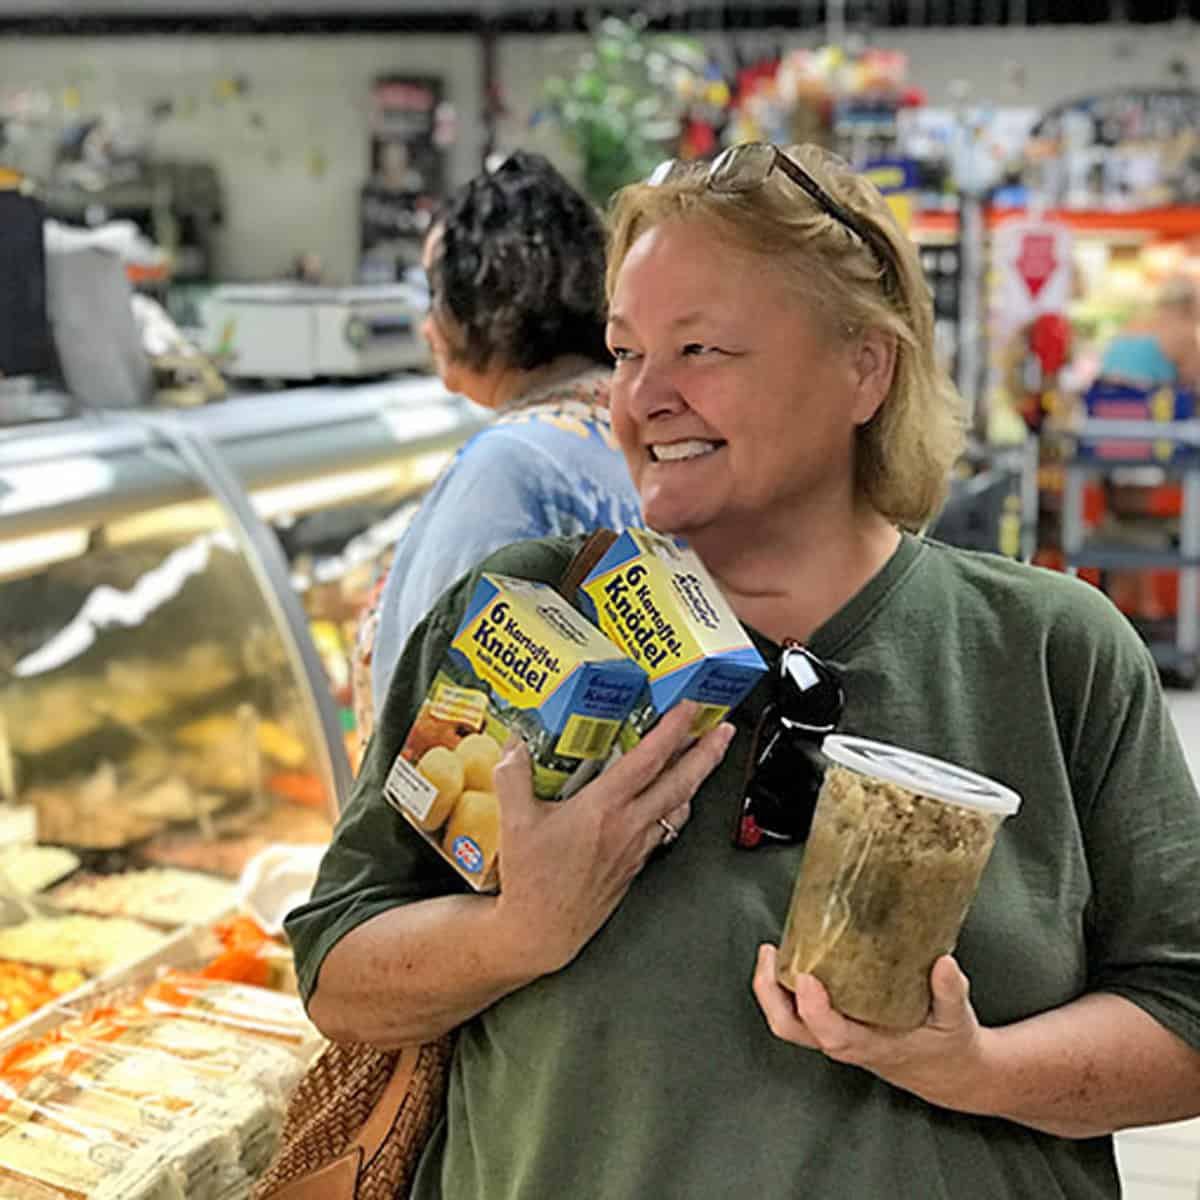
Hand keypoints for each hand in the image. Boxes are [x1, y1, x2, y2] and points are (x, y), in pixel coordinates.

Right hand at [491, 702, 734, 976]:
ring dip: (696, 778)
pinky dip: (677, 807)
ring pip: (678, 806)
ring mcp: (636, 847)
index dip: (672, 730)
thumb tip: (515, 745)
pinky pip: (666, 828)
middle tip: (726, 729)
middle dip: (707, 752)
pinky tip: (675, 800)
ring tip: (706, 756)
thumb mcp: (514, 823)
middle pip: (681, 782)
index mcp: (604, 809)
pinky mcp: (635, 864)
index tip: (689, 708)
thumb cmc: (531, 880)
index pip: (648, 760)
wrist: (542, 932)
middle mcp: (629, 826)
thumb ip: (513, 777)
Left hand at [752, 944, 989, 1112]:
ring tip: (772, 950)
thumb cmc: (947, 1045)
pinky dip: (785, 986)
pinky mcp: (832, 1023)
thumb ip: (950, 993)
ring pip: (787, 1021)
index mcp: (870, 1045)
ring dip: (771, 988)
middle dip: (770, 994)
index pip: (831, 1034)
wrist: (945, 1071)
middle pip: (790, 1028)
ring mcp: (834, 1034)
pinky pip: (796, 1010)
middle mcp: (844, 1042)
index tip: (806, 977)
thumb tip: (944, 963)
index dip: (813, 1008)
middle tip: (770, 953)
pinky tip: (791, 955)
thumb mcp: (956, 1021)